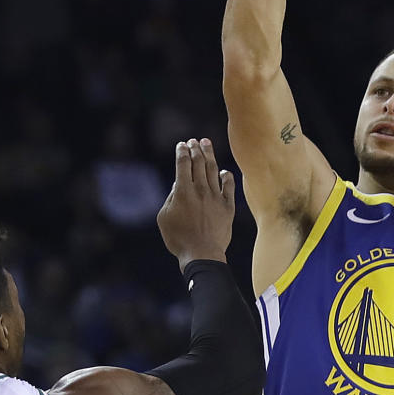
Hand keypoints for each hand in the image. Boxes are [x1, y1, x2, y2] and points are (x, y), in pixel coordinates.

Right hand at [157, 139, 234, 270]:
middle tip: (194, 141)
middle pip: (198, 162)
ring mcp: (215, 197)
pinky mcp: (228, 206)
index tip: (182, 144)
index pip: (183, 164)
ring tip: (207, 144)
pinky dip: (226, 176)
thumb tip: (178, 184)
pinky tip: (224, 171)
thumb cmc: (179, 238)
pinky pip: (228, 186)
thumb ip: (171, 198)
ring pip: (213, 169)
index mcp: (183, 191)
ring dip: (209, 154)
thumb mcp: (165, 218)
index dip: (182, 151)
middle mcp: (200, 190)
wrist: (202, 253)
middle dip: (195, 148)